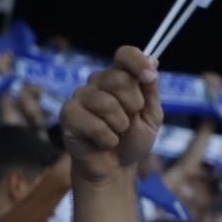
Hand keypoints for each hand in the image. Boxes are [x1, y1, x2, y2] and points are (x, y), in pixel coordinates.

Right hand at [60, 46, 162, 183]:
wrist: (115, 167)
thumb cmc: (132, 140)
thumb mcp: (151, 116)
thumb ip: (150, 90)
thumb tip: (153, 61)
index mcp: (118, 77)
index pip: (124, 54)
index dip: (137, 61)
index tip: (150, 76)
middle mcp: (97, 82)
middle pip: (120, 79)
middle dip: (134, 106)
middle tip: (129, 121)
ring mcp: (80, 97)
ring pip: (108, 104)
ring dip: (121, 126)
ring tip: (116, 134)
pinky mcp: (68, 115)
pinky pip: (96, 125)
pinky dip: (108, 140)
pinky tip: (104, 143)